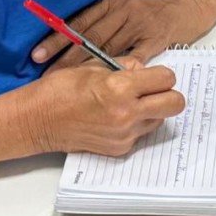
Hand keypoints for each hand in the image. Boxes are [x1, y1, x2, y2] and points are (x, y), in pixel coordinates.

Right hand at [29, 57, 184, 155]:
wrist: (39, 120)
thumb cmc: (61, 89)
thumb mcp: (95, 66)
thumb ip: (127, 66)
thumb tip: (145, 70)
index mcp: (121, 88)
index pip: (166, 79)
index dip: (162, 74)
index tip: (154, 75)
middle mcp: (127, 114)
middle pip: (175, 104)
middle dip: (169, 94)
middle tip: (154, 90)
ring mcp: (124, 134)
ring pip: (160, 120)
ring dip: (152, 110)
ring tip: (129, 103)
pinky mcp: (119, 149)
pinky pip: (141, 133)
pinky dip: (136, 124)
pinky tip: (116, 117)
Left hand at [32, 0, 215, 71]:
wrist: (190, 4)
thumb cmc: (153, 10)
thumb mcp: (125, 7)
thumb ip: (104, 23)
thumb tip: (72, 46)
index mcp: (112, 1)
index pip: (79, 21)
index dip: (57, 39)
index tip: (37, 55)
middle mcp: (123, 9)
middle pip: (89, 37)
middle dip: (64, 56)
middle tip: (44, 73)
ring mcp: (140, 24)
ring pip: (108, 48)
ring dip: (86, 68)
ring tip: (67, 83)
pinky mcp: (156, 38)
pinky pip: (134, 57)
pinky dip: (119, 72)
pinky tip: (106, 85)